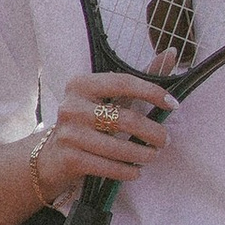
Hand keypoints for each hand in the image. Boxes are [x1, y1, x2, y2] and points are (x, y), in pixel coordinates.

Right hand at [37, 71, 171, 197]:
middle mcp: (72, 107)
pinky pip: (108, 167)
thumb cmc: (88, 122)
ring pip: (118, 147)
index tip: (173, 104)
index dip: (151, 92)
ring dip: (143, 154)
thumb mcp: (108, 97)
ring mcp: (69, 134)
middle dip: (152, 132)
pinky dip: (127, 171)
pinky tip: (136, 171)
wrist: (51, 157)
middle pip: (125, 119)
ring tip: (153, 155)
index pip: (123, 83)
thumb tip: (172, 53)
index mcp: (81, 85)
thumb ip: (139, 77)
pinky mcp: (69, 159)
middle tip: (166, 140)